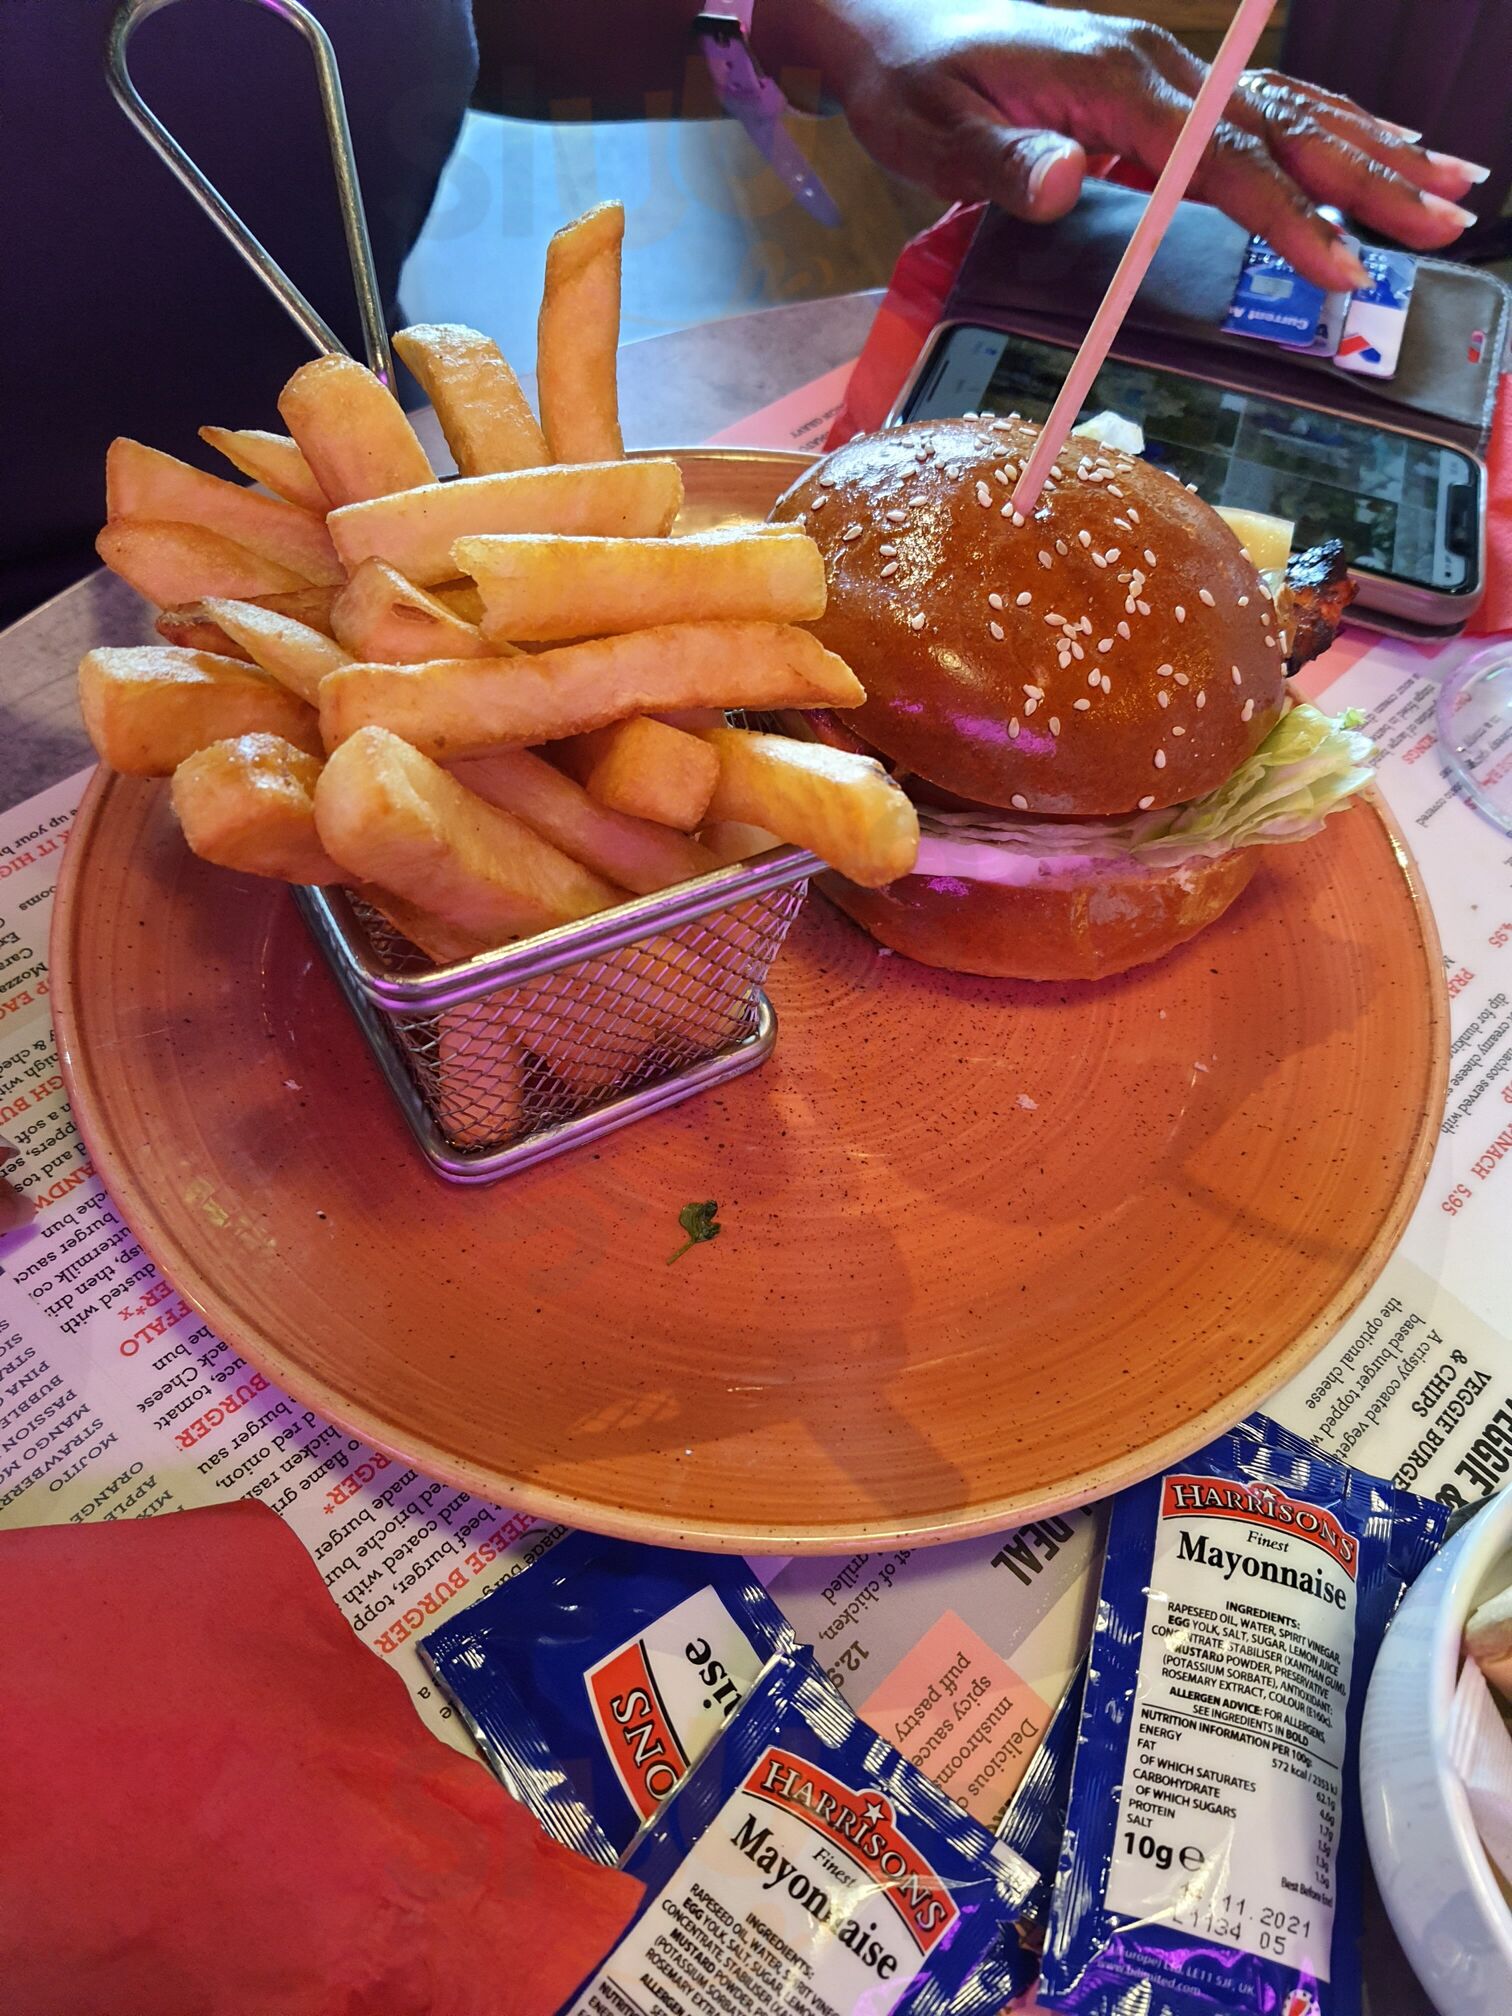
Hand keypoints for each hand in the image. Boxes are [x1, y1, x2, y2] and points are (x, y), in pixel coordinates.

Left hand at [755, 1, 1486, 290]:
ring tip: (1451, 186)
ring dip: (1373, 149)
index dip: (1286, 215)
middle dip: (1370, 177)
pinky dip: (1328, 131)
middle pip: (1283, 124)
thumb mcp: (934, 133)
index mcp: (1109, 83)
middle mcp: (1154, 68)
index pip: (1218, 159)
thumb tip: (1063, 181)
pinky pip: (1261, 111)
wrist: (894, 25)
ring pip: (1289, 109)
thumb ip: (1002, 164)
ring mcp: (1164, 72)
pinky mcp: (1158, 88)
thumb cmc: (913, 85)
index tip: (1339, 264)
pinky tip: (1379, 150)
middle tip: (1446, 220)